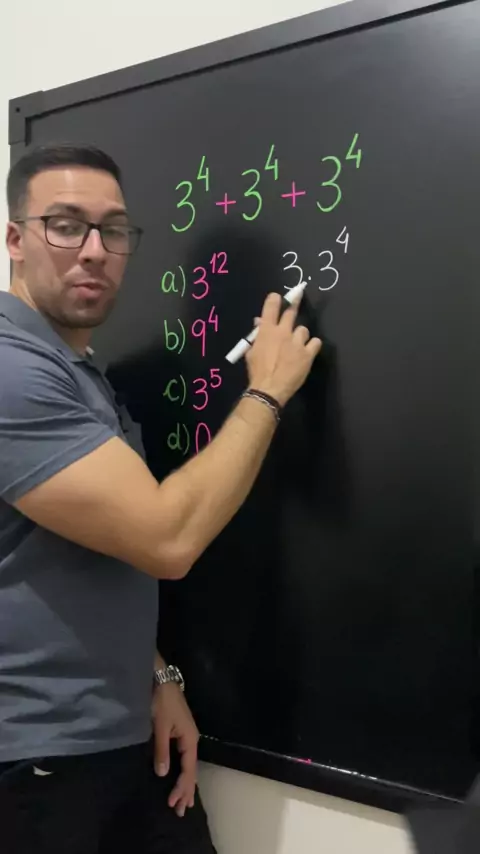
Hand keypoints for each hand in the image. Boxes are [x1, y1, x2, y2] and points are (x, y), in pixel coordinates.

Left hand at [152, 682, 198, 816]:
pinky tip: (180, 779)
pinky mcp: (180, 734)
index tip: (171, 804)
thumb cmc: (162, 702)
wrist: (162, 681)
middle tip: (180, 812)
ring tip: (184, 802)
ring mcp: (187, 737)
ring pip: (188, 766)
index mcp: (189, 740)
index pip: (188, 770)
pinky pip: (184, 759)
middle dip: (186, 791)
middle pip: (191, 771)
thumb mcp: (160, 726)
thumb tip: (162, 774)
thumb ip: (161, 750)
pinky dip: (183, 772)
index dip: (180, 788)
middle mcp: (191, 740)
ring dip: (186, 784)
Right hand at [246, 291, 321, 406]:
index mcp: (267, 330)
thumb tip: (259, 322)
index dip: (276, 299)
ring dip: (300, 335)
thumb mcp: (251, 352)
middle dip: (294, 305)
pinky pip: (316, 342)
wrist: (269, 389)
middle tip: (297, 299)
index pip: (272, 306)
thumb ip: (257, 335)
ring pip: (303, 330)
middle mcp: (283, 332)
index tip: (278, 297)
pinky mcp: (308, 354)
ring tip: (297, 345)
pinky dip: (312, 345)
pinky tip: (308, 351)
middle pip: (291, 312)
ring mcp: (297, 343)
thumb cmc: (257, 371)